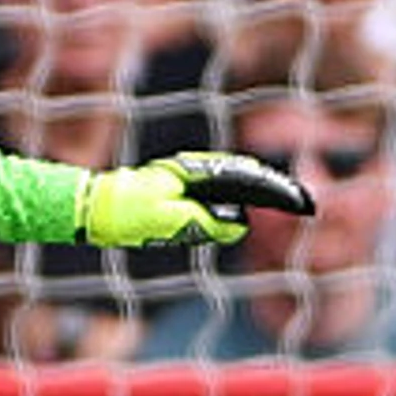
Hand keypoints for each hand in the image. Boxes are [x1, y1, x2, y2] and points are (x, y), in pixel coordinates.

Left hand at [74, 150, 317, 249]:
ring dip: (258, 191)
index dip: (276, 193)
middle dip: (273, 188)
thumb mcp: (165, 220)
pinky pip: (219, 191)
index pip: (246, 179)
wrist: (93, 206)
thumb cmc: (124, 212)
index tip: (302, 204)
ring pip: (233, 183)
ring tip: (284, 203)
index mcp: (193, 175)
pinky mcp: (179, 190)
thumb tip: (239, 223)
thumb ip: (202, 221)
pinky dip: (240, 195)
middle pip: (244, 177)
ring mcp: (187, 179)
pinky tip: (245, 208)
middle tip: (303, 203)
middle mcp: (193, 172)